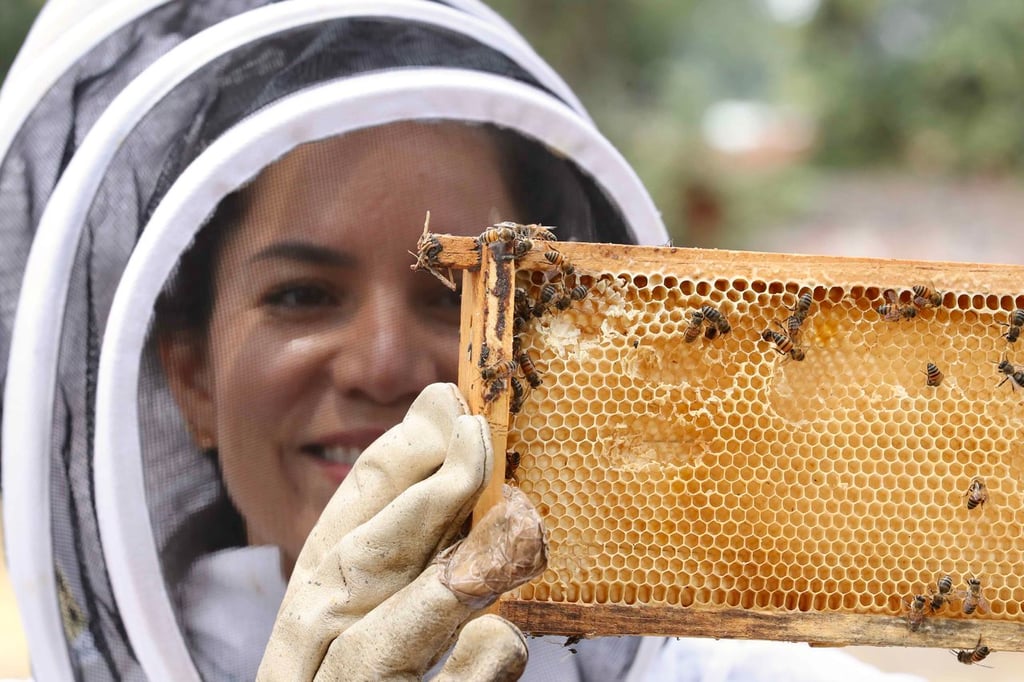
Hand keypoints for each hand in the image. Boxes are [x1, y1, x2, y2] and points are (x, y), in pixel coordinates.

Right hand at [257, 383, 546, 680]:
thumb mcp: (379, 627)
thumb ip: (412, 561)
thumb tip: (457, 454)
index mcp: (305, 627)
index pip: (335, 534)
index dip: (390, 467)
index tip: (445, 407)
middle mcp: (307, 666)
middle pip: (349, 574)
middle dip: (416, 498)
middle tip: (475, 434)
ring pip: (374, 645)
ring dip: (447, 575)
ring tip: (516, 524)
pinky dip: (467, 673)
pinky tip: (504, 636)